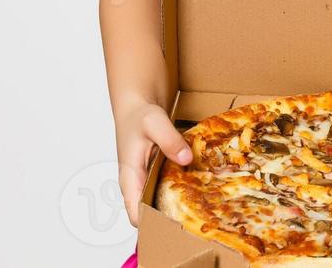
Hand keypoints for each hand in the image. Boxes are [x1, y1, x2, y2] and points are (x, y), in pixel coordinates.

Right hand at [113, 95, 193, 226]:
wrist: (136, 105)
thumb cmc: (139, 115)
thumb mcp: (155, 122)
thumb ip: (170, 140)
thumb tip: (185, 159)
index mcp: (130, 178)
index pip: (136, 215)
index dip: (153, 224)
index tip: (176, 225)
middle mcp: (136, 184)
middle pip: (149, 214)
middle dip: (168, 220)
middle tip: (196, 221)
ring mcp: (145, 181)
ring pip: (157, 203)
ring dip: (175, 207)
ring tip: (201, 209)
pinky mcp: (154, 175)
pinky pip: (164, 190)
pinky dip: (178, 192)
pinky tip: (197, 190)